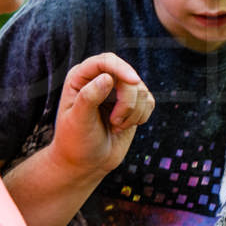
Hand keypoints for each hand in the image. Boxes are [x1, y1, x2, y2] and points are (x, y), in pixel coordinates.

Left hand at [50, 53, 153, 176]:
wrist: (85, 164)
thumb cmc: (76, 142)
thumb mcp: (78, 121)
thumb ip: (89, 97)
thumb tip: (107, 77)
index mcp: (81, 77)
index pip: (106, 61)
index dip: (122, 68)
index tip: (134, 81)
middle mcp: (101, 79)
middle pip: (128, 76)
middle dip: (127, 101)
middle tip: (115, 122)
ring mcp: (118, 91)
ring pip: (141, 90)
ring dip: (132, 113)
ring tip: (115, 127)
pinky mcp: (133, 104)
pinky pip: (149, 101)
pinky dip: (141, 117)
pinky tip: (124, 127)